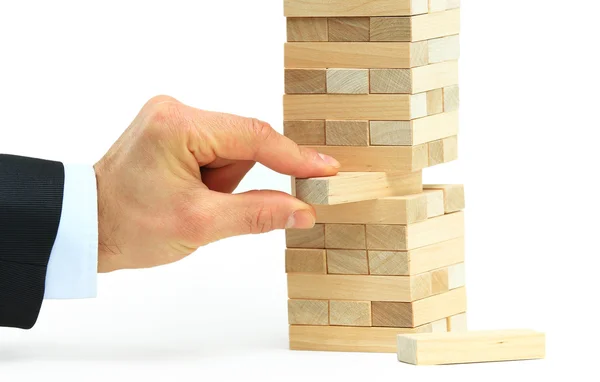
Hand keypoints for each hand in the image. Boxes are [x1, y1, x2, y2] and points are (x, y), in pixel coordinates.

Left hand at [93, 96, 339, 272]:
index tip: (325, 169)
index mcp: (178, 125)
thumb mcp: (200, 224)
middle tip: (211, 209)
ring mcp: (173, 121)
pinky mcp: (172, 133)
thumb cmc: (129, 225)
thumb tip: (302, 210)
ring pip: (231, 153)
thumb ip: (258, 214)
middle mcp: (175, 112)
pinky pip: (216, 155)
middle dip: (234, 183)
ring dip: (222, 186)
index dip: (294, 156)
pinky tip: (188, 196)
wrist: (87, 228)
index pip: (253, 136)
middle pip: (242, 145)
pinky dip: (214, 181)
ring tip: (190, 204)